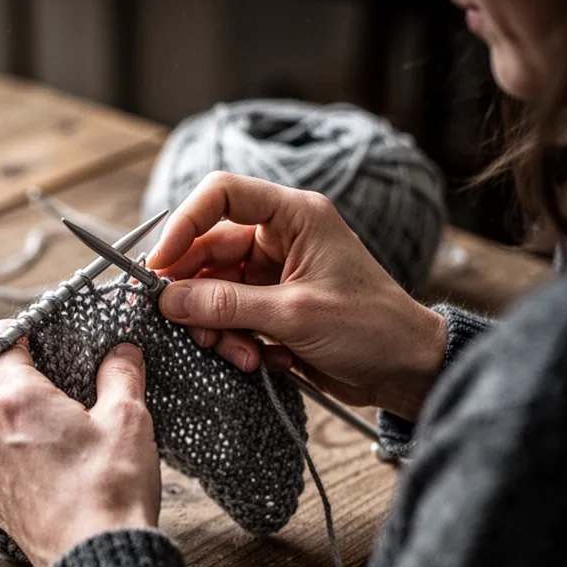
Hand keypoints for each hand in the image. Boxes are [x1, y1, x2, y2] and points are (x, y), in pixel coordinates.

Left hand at [0, 323, 160, 566]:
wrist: (96, 561)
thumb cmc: (110, 488)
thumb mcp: (129, 419)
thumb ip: (121, 375)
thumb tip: (121, 352)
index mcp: (17, 400)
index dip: (17, 331)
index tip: (40, 334)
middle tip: (5, 358)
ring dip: (2, 408)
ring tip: (53, 416)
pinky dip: (13, 445)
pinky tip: (54, 458)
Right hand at [147, 172, 447, 420]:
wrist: (407, 370)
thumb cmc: (372, 328)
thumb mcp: (294, 314)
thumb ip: (227, 305)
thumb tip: (169, 299)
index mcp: (294, 217)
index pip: (221, 195)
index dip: (184, 224)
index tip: (159, 265)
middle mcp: (280, 239)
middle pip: (209, 250)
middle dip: (195, 292)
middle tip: (183, 325)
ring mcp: (274, 274)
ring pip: (215, 289)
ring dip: (217, 325)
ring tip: (239, 353)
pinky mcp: (272, 307)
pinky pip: (231, 316)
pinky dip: (235, 340)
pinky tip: (261, 359)